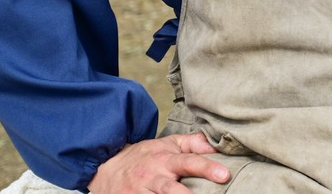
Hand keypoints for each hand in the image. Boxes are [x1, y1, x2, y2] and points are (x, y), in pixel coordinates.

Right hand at [88, 133, 229, 192]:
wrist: (107, 168)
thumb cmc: (144, 156)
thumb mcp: (168, 143)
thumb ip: (193, 143)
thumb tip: (216, 146)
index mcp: (165, 159)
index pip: (189, 161)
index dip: (207, 168)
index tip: (224, 175)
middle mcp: (153, 177)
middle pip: (171, 189)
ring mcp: (140, 192)